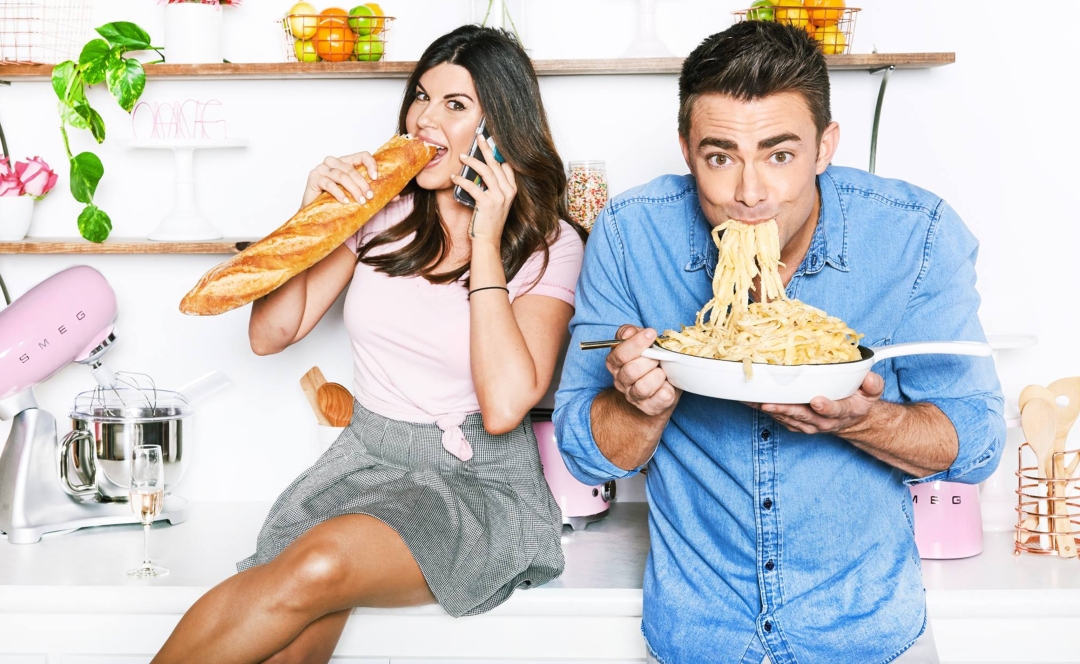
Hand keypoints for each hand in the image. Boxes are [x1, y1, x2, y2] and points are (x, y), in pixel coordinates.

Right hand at [303, 151, 379, 206]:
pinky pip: (328, 184)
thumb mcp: (358, 195)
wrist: (316, 213)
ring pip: (341, 175)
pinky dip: (339, 193)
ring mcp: (322, 169)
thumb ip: (375, 193)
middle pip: (351, 169)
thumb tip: (397, 197)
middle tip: (370, 196)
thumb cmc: (337, 201)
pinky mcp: (313, 178)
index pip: (362, 155)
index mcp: (346, 161)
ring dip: (353, 189)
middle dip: (362, 183)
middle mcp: (333, 162)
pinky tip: (345, 201)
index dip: (370, 164)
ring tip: (361, 201)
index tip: (376, 178)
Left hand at [450, 134, 516, 245]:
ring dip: (472, 162)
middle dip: (486, 149)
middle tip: (478, 137)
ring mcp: (499, 197)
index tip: (490, 141)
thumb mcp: (496, 201)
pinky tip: (454, 177)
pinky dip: (461, 180)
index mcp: (512, 190)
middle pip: (496, 164)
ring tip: (462, 156)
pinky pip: (472, 186)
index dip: (498, 152)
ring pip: (486, 172)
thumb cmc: (489, 220)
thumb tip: (481, 169)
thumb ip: (493, 186)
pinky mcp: (486, 204)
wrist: (488, 240)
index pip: (507, 166)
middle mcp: (508, 192)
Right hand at [606, 325, 680, 416]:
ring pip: (643, 387)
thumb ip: (631, 333)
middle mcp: (620, 381)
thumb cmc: (647, 362)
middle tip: (659, 357)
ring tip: (662, 371)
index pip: (620, 354)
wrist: (654, 390)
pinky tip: (668, 383)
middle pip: (630, 371)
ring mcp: (634, 396)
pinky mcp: (649, 407)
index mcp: (615, 363)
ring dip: (658, 376)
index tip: (651, 334)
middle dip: (649, 360)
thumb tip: (629, 332)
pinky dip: (668, 389)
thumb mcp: (638, 343)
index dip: (636, 343)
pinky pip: (661, 398)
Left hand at [745, 371, 884, 435]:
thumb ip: (873, 385)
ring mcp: (807, 423)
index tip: (817, 401)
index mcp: (843, 411)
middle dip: (785, 409)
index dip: (826, 406)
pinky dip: (764, 409)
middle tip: (769, 402)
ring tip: (751, 399)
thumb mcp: (872, 392)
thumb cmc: (857, 400)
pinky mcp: (795, 423)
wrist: (849, 419)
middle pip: (802, 416)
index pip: (835, 410)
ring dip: (768, 409)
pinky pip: (778, 417)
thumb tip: (869, 377)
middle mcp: (823, 420)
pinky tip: (750, 400)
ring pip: (786, 417)